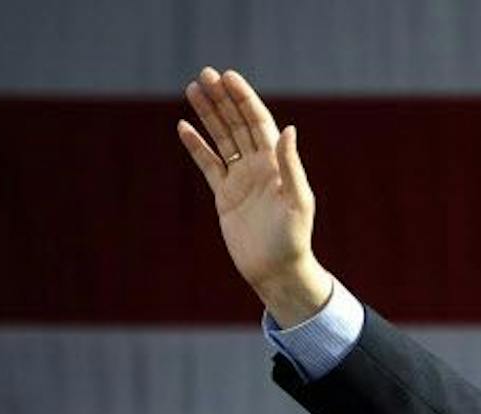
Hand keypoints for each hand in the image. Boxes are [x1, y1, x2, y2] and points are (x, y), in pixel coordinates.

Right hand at [175, 66, 330, 322]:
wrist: (277, 271)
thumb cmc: (293, 239)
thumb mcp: (297, 201)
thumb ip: (291, 165)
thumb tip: (289, 130)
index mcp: (277, 165)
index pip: (259, 123)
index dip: (244, 99)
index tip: (228, 77)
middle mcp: (259, 167)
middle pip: (237, 124)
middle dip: (223, 99)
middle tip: (204, 74)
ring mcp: (240, 180)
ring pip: (221, 139)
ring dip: (208, 115)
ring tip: (192, 89)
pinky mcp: (224, 196)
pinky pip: (208, 164)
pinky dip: (196, 146)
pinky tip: (183, 126)